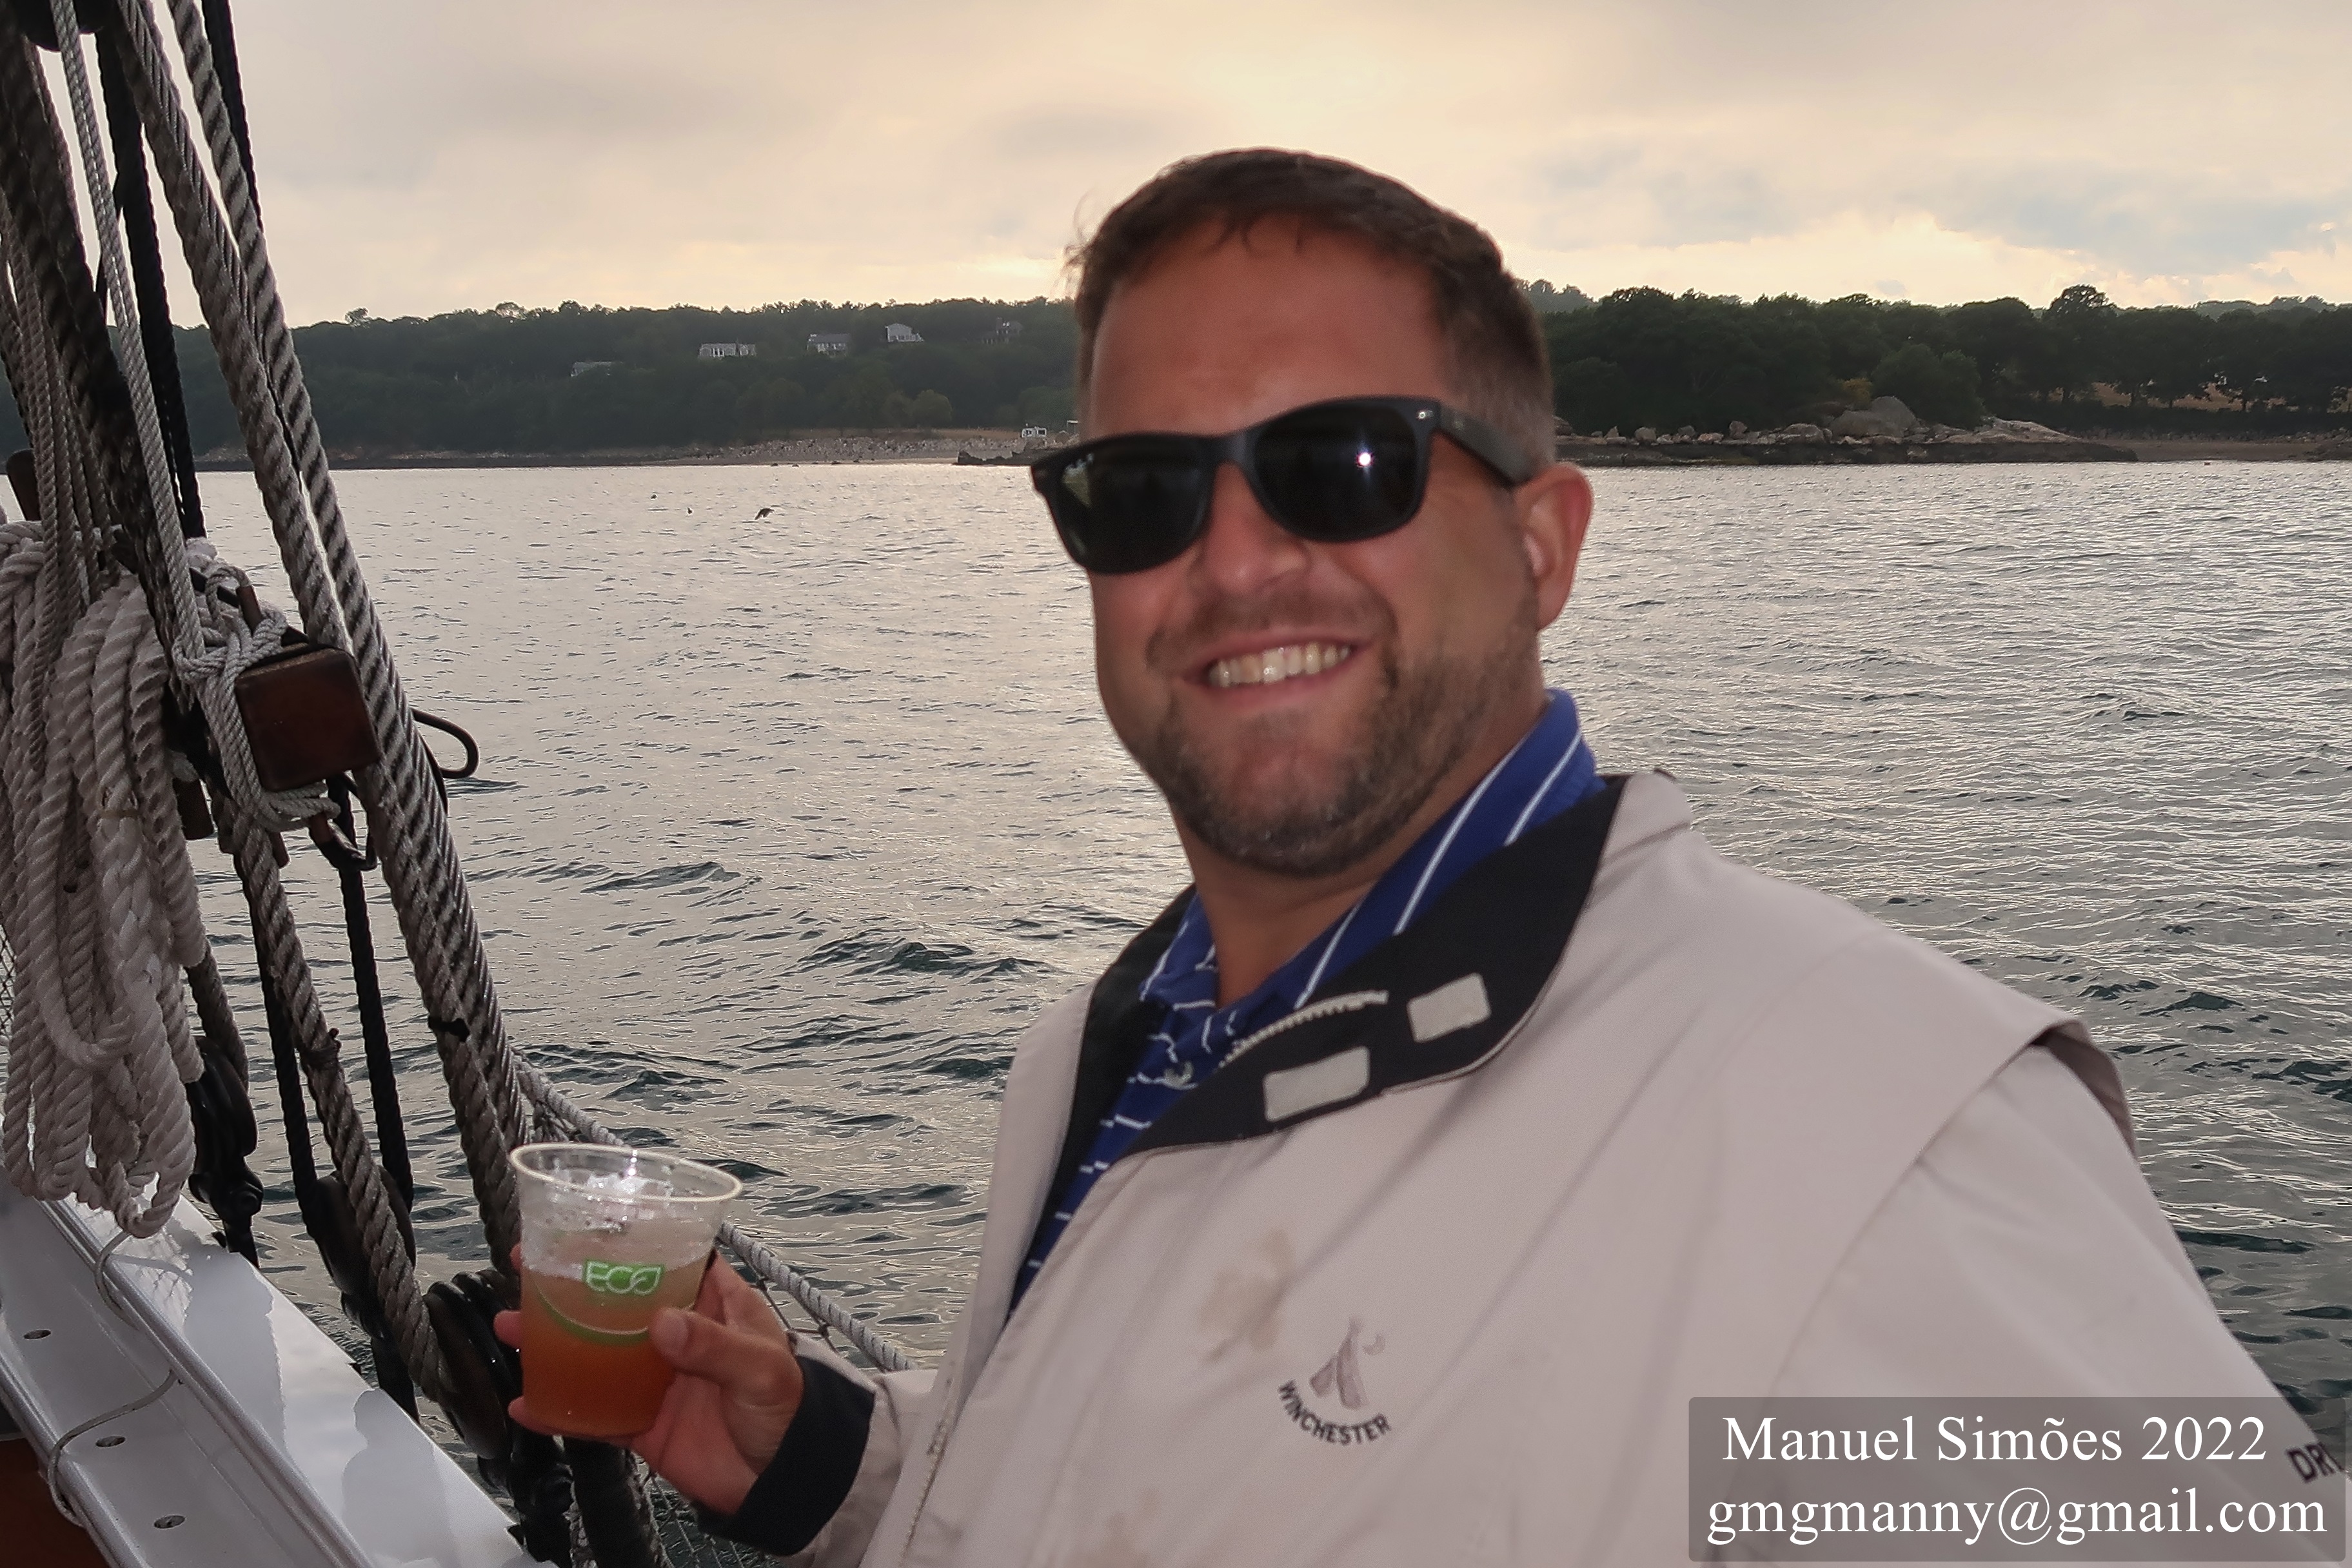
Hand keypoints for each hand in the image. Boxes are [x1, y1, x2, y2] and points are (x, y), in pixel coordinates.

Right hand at [494, 1251, 804, 1514]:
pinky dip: (560, 1409)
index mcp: (712, 1304)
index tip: (577, 1229)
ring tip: (508, 1327)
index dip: (624, 1242)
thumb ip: (715, 1346)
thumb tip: (662, 1322)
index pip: (665, 1258)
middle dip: (569, 1286)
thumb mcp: (761, 1367)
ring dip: (551, 1340)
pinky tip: (526, 1403)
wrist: (782, 1480)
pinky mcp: (641, 1423)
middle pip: (615, 1301)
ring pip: (594, 1351)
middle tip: (523, 1271)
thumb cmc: (787, 1408)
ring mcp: (655, 1378)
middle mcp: (678, 1334)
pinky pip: (593, 1413)